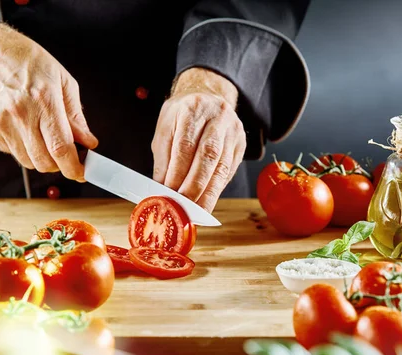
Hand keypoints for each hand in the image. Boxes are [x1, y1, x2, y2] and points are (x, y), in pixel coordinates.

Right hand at [0, 20, 96, 180]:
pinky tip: (29, 132)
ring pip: (29, 162)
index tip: (83, 172)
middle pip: (45, 162)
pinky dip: (27, 150)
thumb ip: (76, 116)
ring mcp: (3, 124)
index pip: (61, 148)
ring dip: (44, 159)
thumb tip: (88, 141)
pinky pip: (14, 153)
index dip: (74, 167)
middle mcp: (21, 114)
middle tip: (69, 154)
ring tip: (48, 140)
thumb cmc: (26, 60)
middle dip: (61, 165)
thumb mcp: (62, 80)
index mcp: (44, 100)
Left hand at [151, 67, 246, 211]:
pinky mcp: (240, 144)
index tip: (169, 194)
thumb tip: (160, 190)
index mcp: (192, 108)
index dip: (178, 173)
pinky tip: (208, 201)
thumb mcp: (165, 129)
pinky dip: (217, 188)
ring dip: (209, 193)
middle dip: (195, 185)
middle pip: (208, 155)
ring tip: (197, 211)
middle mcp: (217, 117)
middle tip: (184, 207)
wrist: (208, 96)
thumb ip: (163, 159)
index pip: (185, 145)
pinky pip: (229, 170)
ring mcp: (233, 130)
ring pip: (222, 166)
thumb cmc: (182, 116)